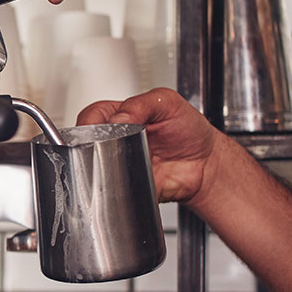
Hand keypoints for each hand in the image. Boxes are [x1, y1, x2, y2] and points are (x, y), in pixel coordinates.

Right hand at [76, 88, 222, 206]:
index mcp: (118, 116)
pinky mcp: (127, 186)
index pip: (90, 117)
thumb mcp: (166, 102)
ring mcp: (119, 164)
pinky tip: (129, 179)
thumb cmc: (188, 129)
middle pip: (86, 143)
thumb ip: (140, 104)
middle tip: (113, 145)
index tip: (102, 128)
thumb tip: (119, 117)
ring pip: (95, 167)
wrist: (205, 162)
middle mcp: (114, 140)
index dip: (90, 123)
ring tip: (124, 162)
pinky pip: (113, 189)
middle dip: (93, 146)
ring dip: (103, 167)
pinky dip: (116, 188)